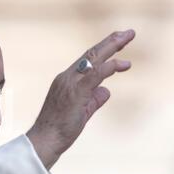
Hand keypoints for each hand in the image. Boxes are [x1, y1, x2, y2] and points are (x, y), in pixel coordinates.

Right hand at [27, 29, 135, 169]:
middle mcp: (66, 78)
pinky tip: (122, 63)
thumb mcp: (81, 112)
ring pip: (93, 60)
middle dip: (111, 42)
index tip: (118, 41)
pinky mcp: (75, 93)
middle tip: (128, 32)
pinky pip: (94, 76)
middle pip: (91, 54)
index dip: (103, 49)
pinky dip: (108, 67)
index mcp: (65, 81)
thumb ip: (94, 99)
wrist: (45, 140)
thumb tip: (106, 91)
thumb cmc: (59, 129)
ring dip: (112, 47)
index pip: (86, 61)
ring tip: (128, 37)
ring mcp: (70, 84)